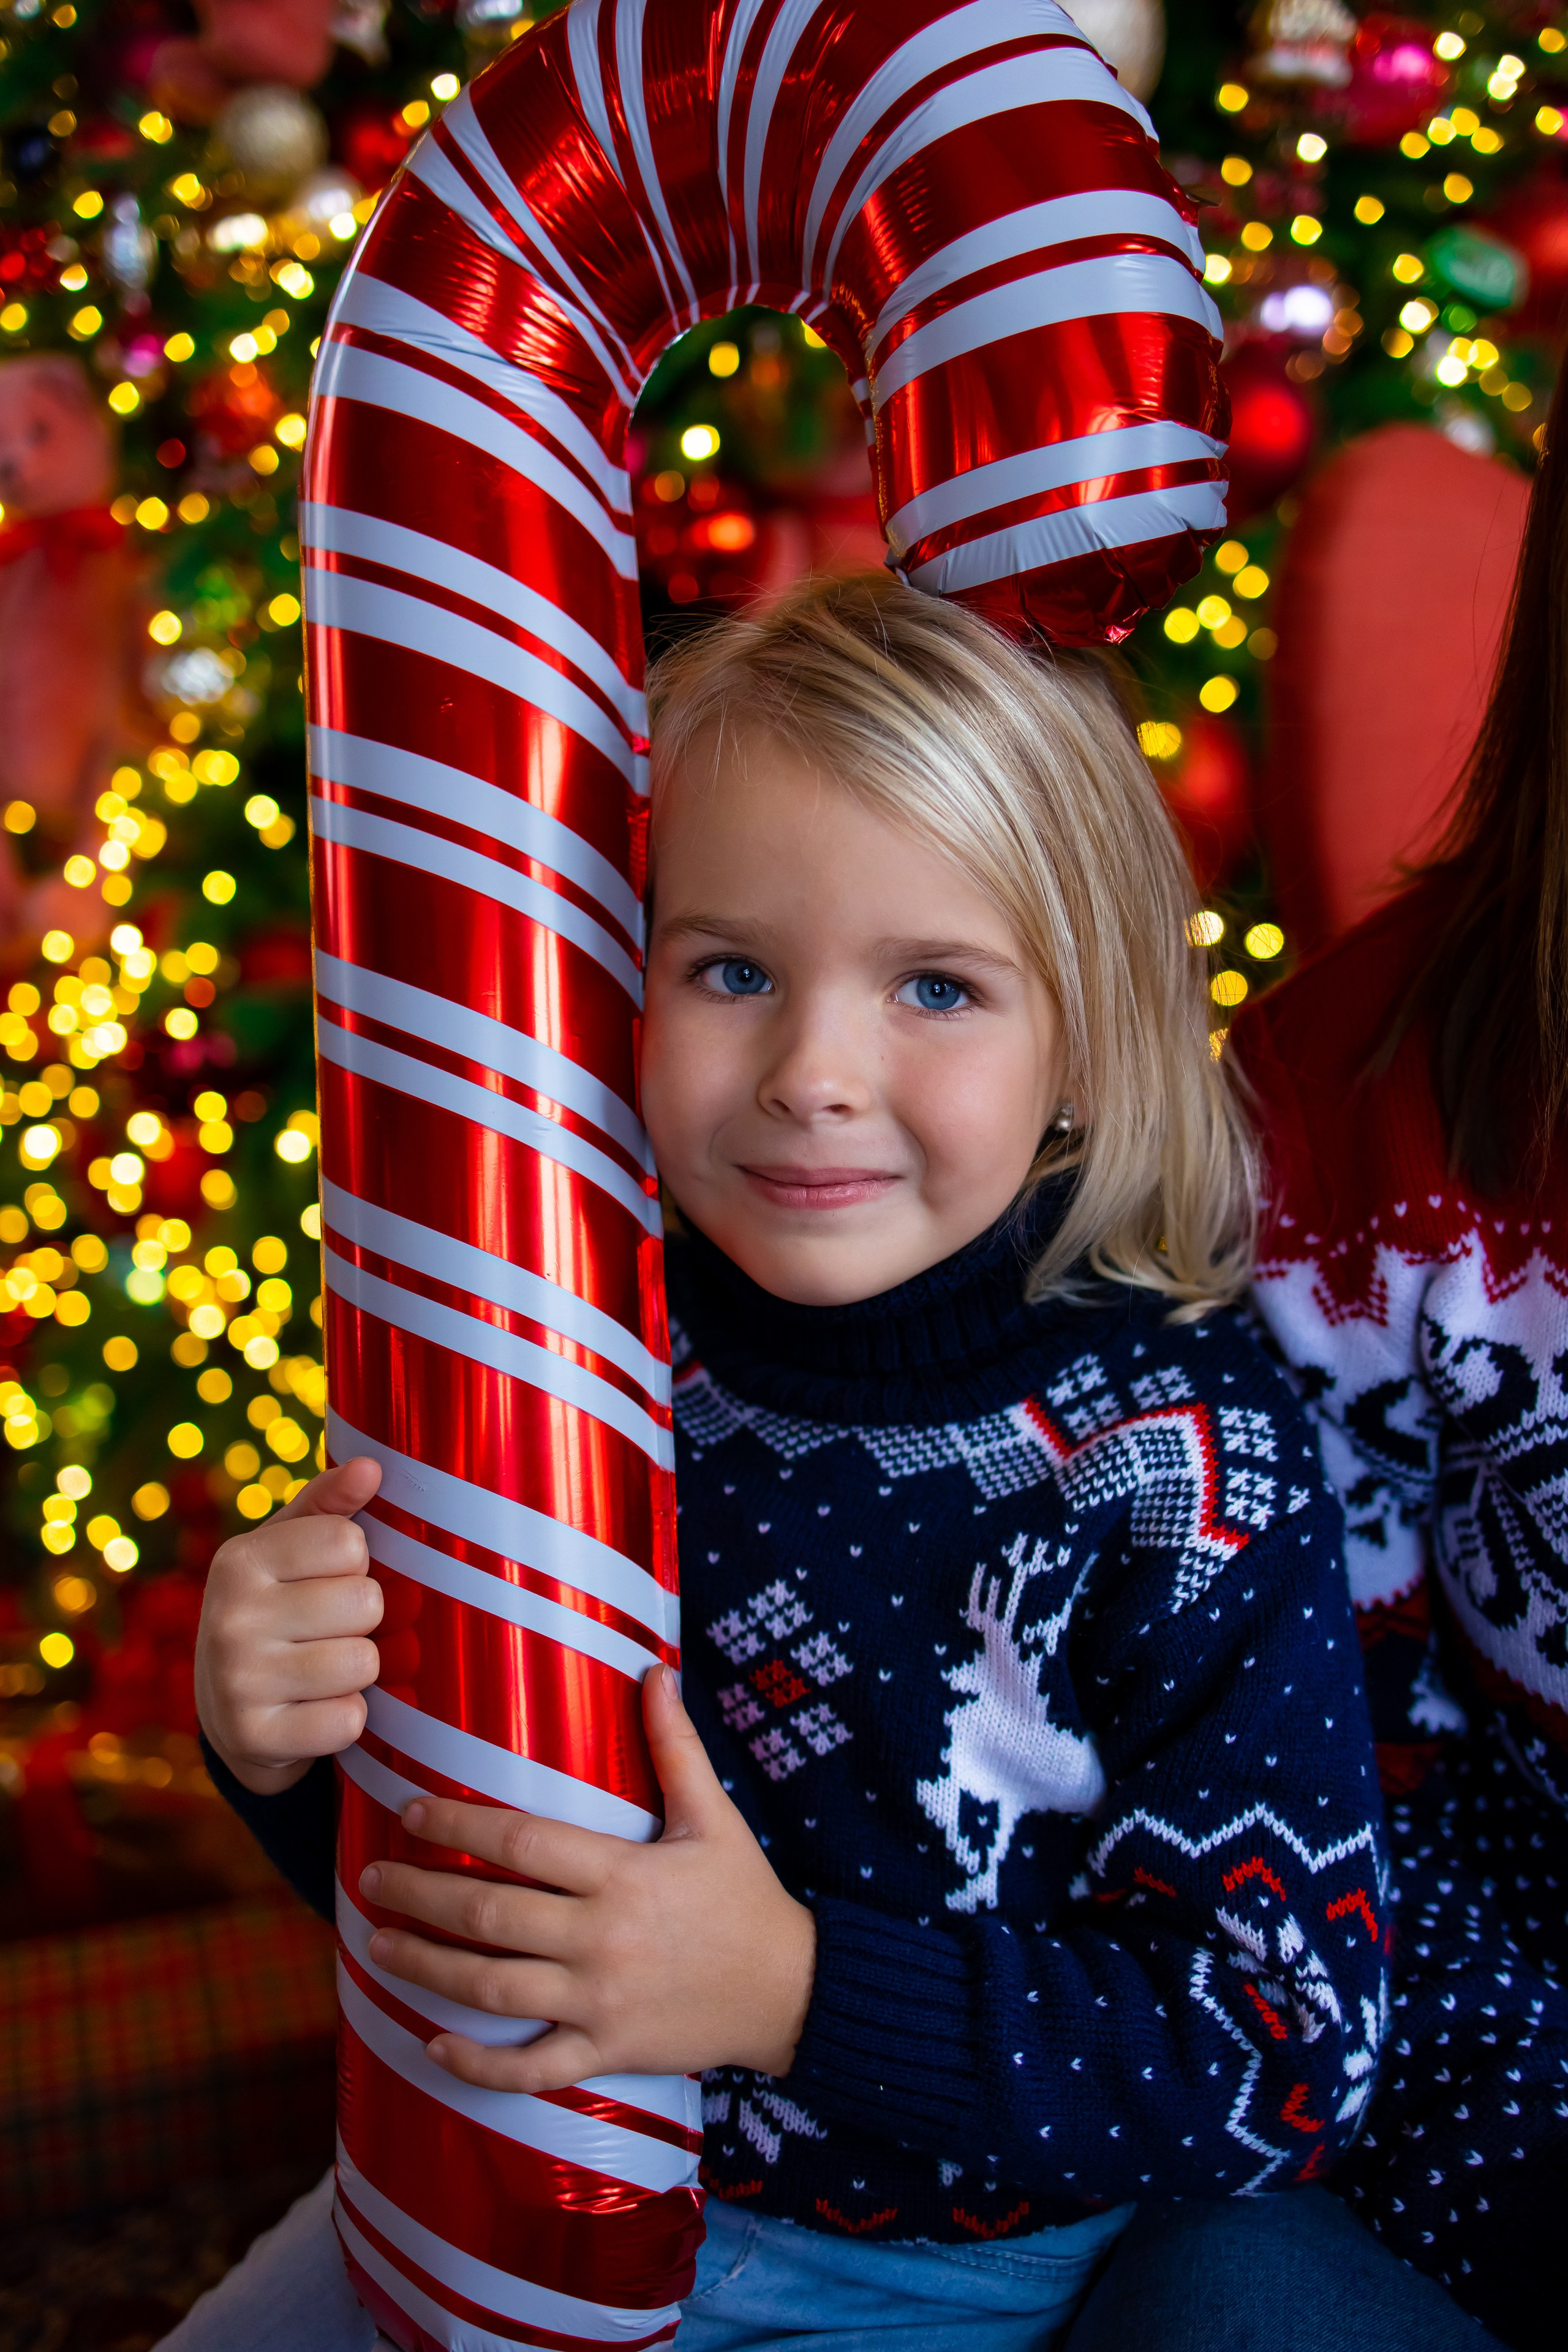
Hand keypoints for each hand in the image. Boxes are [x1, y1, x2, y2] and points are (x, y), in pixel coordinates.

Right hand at [195, 1455, 383, 1796]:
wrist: (229, 1711)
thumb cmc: (276, 1608)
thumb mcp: (291, 1548)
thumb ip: (331, 1504)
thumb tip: (370, 1466)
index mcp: (241, 1559)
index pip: (350, 1542)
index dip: (355, 1564)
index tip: (327, 1580)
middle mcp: (230, 1617)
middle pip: (365, 1602)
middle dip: (363, 1619)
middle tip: (330, 1630)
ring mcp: (238, 1682)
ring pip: (363, 1663)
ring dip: (359, 1670)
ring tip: (325, 1668)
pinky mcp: (255, 1739)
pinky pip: (348, 1721)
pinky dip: (346, 1718)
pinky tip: (315, 1709)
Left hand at [360, 1664, 816, 2089]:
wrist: (791, 1992)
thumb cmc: (745, 1897)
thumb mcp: (714, 1816)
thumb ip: (676, 1745)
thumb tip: (655, 1670)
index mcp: (622, 1874)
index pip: (522, 1844)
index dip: (458, 1825)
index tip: (409, 1811)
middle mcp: (602, 1939)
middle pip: (489, 1916)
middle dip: (420, 1895)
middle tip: (370, 1880)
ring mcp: (599, 2003)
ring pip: (492, 1990)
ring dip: (426, 1969)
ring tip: (378, 1945)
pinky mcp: (605, 2054)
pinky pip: (529, 2068)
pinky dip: (478, 2063)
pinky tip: (433, 2044)